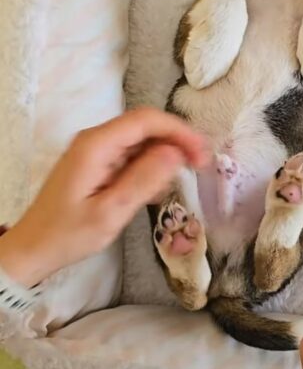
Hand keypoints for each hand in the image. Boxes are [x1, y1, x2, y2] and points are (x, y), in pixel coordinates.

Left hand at [0, 108, 208, 286]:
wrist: (34, 249)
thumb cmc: (69, 234)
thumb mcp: (110, 212)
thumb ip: (143, 180)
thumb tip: (176, 153)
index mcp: (96, 145)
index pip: (146, 120)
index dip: (179, 131)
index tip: (202, 153)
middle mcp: (96, 139)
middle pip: (146, 126)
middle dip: (177, 142)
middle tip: (200, 166)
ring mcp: (97, 150)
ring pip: (142, 140)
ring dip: (166, 156)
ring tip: (177, 184)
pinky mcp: (100, 163)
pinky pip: (133, 155)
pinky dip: (151, 167)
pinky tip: (155, 191)